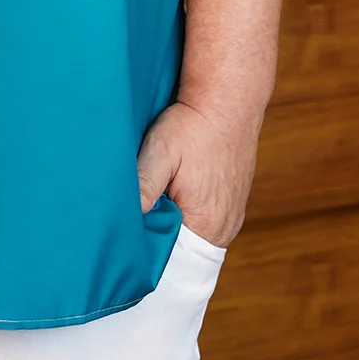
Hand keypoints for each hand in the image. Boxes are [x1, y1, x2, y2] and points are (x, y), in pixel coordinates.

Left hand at [135, 99, 260, 248]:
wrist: (228, 100)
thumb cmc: (193, 124)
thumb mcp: (161, 150)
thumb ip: (144, 185)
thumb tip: (126, 218)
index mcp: (206, 224)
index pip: (171, 259)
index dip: (148, 250)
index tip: (128, 240)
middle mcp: (224, 228)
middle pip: (184, 251)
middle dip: (160, 239)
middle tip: (136, 221)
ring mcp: (232, 217)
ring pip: (195, 237)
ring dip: (175, 226)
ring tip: (154, 206)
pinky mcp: (233, 203)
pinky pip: (206, 222)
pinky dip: (189, 215)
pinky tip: (174, 196)